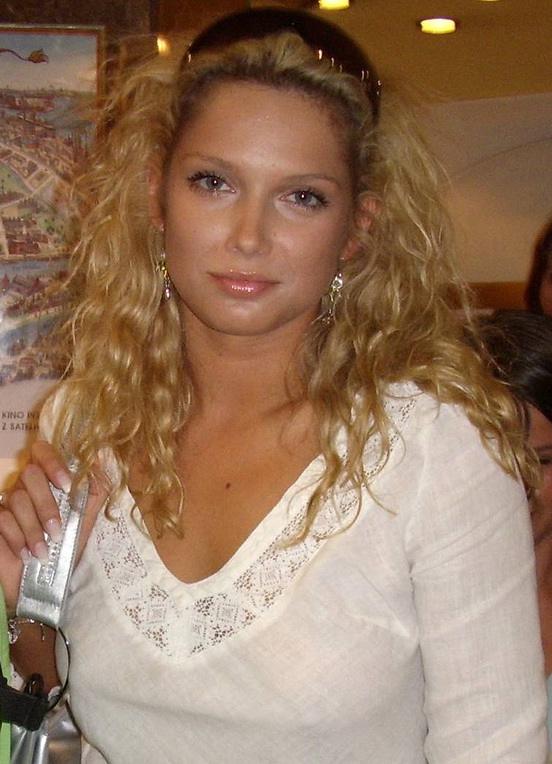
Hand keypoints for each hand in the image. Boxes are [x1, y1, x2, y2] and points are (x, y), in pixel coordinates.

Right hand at [0, 440, 106, 612]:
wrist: (45, 584)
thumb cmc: (67, 547)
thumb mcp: (87, 518)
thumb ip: (95, 490)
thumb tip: (100, 458)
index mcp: (49, 480)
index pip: (43, 451)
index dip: (53, 462)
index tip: (67, 484)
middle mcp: (26, 486)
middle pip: (30, 475)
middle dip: (46, 504)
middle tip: (57, 530)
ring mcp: (8, 502)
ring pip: (17, 499)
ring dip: (34, 528)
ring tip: (45, 550)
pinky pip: (2, 519)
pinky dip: (18, 538)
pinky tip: (28, 555)